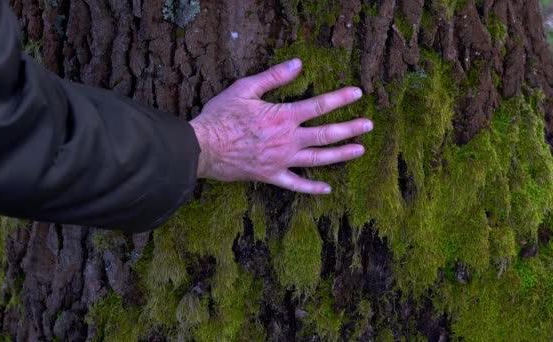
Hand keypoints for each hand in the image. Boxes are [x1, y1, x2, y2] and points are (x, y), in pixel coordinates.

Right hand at [189, 59, 372, 194]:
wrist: (203, 147)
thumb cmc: (221, 116)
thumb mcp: (245, 88)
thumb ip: (274, 77)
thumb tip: (298, 64)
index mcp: (283, 116)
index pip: (319, 105)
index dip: (340, 98)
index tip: (357, 93)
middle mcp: (288, 140)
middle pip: (326, 135)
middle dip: (350, 129)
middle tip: (368, 125)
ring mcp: (281, 161)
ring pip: (318, 159)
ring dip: (341, 155)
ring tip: (360, 150)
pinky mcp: (271, 176)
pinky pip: (296, 185)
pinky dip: (312, 188)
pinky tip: (326, 189)